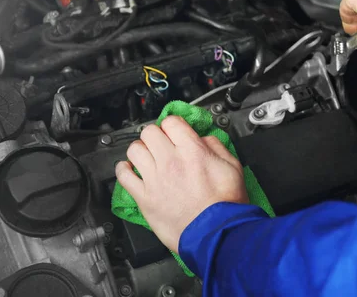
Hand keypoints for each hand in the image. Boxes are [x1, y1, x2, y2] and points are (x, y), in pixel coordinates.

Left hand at [115, 116, 248, 252]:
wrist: (217, 234)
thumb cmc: (226, 204)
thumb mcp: (232, 167)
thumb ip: (216, 147)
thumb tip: (204, 139)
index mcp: (192, 150)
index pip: (171, 122)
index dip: (173, 125)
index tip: (174, 132)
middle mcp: (170, 161)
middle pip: (149, 132)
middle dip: (155, 135)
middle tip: (160, 144)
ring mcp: (154, 179)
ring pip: (134, 150)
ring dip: (140, 150)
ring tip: (146, 156)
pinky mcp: (144, 198)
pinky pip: (124, 176)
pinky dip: (124, 170)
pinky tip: (129, 170)